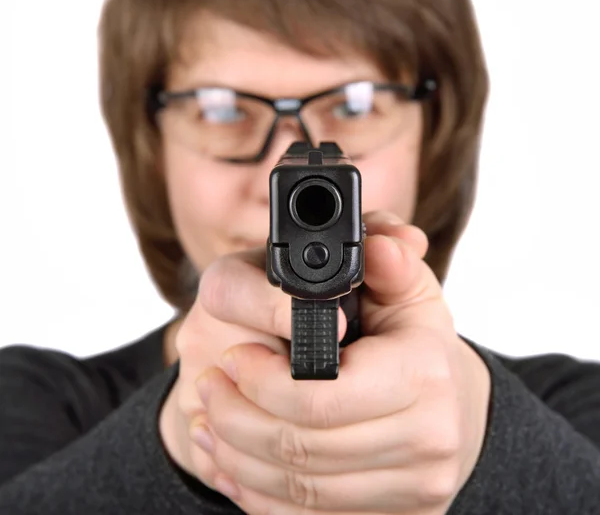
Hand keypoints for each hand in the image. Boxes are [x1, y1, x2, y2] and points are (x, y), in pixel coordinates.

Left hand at [189, 211, 490, 513]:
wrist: (452, 412)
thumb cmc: (418, 343)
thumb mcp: (406, 290)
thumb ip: (388, 262)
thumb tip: (378, 244)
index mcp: (423, 374)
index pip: (321, 397)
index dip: (263, 382)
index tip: (233, 359)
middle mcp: (427, 438)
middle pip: (301, 448)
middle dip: (236, 419)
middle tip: (209, 386)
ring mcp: (414, 487)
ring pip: (299, 490)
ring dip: (238, 457)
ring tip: (210, 421)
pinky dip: (259, 495)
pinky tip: (233, 464)